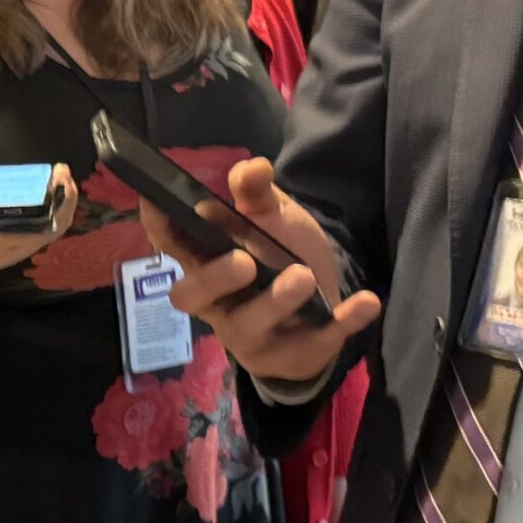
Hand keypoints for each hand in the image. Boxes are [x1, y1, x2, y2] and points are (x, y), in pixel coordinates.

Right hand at [0, 164, 79, 277]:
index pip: (35, 228)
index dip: (53, 205)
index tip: (58, 180)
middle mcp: (6, 248)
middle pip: (51, 228)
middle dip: (63, 200)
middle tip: (61, 171)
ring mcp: (11, 250)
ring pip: (49, 231)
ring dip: (60, 205)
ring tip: (60, 178)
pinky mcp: (11, 247)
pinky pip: (41, 232)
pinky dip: (51, 214)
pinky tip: (49, 192)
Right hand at [143, 158, 380, 383]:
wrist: (317, 310)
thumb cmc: (278, 256)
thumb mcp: (271, 219)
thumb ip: (257, 195)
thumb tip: (254, 166)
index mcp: (203, 262)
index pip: (171, 245)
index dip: (159, 226)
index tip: (156, 203)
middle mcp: (217, 302)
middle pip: (192, 297)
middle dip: (214, 280)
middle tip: (243, 262)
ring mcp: (250, 335)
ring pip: (249, 326)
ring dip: (275, 302)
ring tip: (302, 277)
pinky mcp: (291, 355)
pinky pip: (314, 343)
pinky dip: (342, 323)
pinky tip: (366, 303)